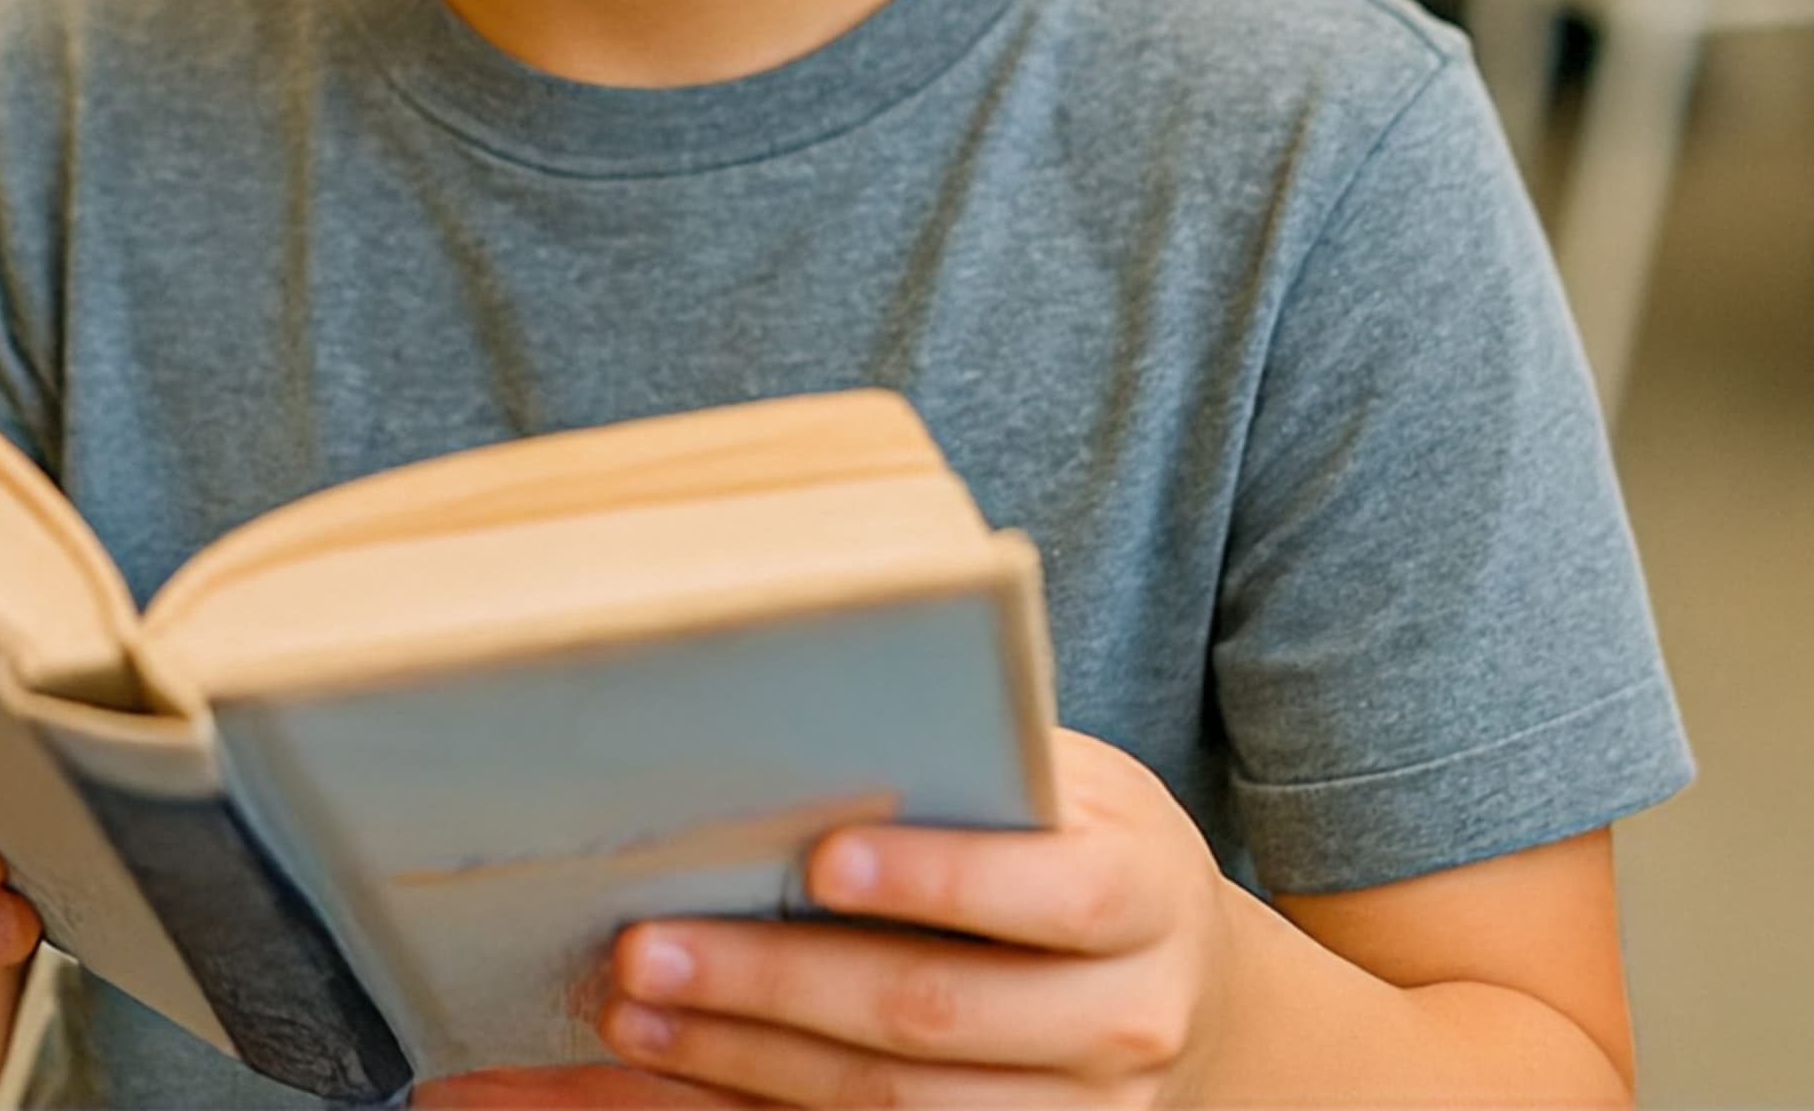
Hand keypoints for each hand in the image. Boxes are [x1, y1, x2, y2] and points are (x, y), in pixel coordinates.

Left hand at [432, 731, 1231, 1108]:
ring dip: (741, 1066)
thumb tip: (800, 739)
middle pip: (933, 1013)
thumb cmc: (1088, 851)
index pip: (1057, 895)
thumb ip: (979, 773)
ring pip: (889, 1109)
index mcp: (1143, 897)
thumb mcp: (1074, 792)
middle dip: (778, 983)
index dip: (939, 882)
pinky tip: (651, 1088)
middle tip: (647, 948)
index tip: (821, 860)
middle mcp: (1123, 1023)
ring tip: (630, 1019)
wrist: (1183, 996)